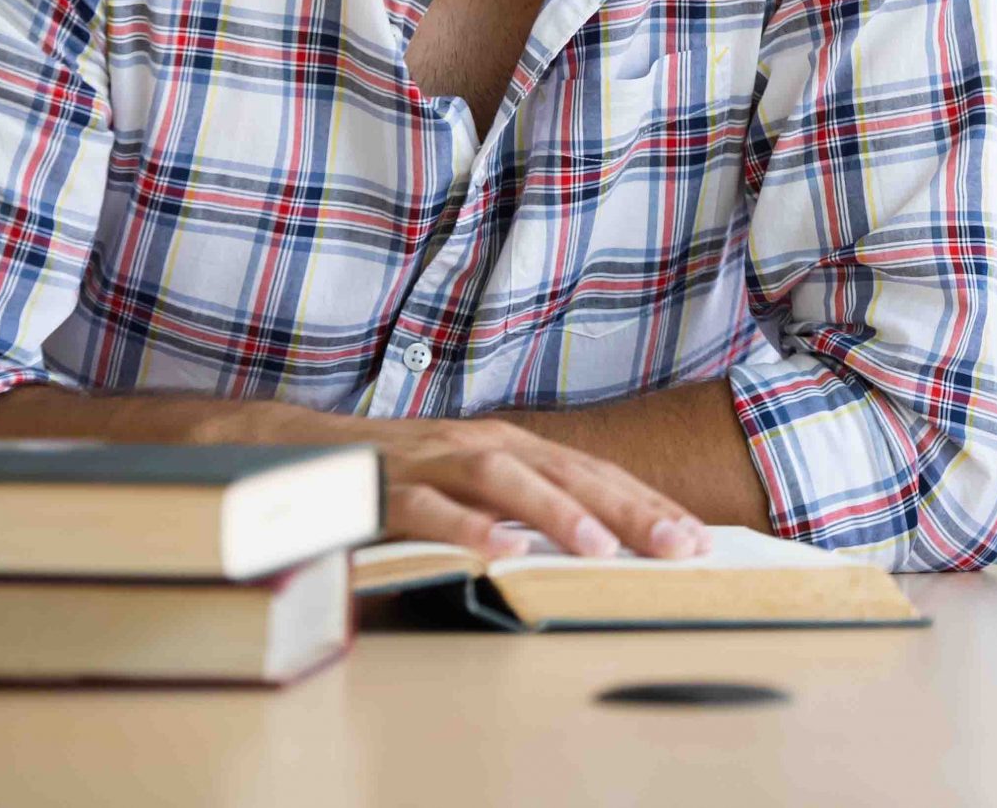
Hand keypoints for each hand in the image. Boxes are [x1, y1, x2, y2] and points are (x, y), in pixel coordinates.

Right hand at [364, 416, 709, 560]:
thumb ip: (528, 506)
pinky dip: (466, 527)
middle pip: (566, 472)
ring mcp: (432, 461)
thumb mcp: (474, 486)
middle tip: (680, 546)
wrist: (298, 452)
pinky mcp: (383, 488)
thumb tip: (603, 543)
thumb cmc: (401, 476)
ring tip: (601, 549)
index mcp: (511, 446)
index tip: (697, 538)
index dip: (647, 502)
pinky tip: (500, 552)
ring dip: (556, 512)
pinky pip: (428, 508)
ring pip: (503, 479)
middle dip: (628, 509)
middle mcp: (481, 444)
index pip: (593, 473)